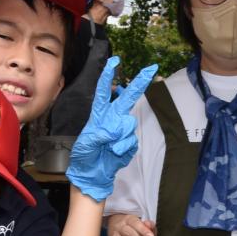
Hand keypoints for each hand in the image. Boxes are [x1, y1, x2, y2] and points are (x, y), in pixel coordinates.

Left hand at [68, 57, 156, 201]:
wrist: (92, 174)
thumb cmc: (84, 156)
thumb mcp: (85, 145)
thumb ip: (98, 136)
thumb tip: (113, 130)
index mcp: (99, 115)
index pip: (103, 92)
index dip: (108, 76)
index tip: (114, 61)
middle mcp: (113, 118)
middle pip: (128, 97)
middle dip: (139, 82)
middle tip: (151, 68)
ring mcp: (122, 130)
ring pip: (129, 124)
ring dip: (119, 136)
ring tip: (108, 147)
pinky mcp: (129, 142)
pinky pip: (131, 141)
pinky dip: (122, 148)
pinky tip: (114, 153)